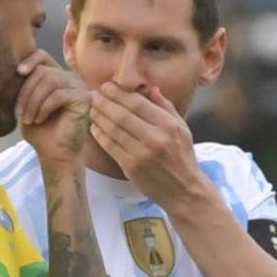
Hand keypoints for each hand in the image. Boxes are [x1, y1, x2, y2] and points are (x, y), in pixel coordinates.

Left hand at [15, 49, 92, 167]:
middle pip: (43, 71)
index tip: (18, 73)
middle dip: (26, 92)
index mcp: (56, 76)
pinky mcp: (85, 99)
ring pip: (50, 81)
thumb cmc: (41, 131)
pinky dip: (44, 107)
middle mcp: (70, 78)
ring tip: (28, 118)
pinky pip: (58, 94)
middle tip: (19, 113)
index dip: (30, 60)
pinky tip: (39, 119)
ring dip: (33, 101)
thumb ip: (24, 85)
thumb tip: (14, 67)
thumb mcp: (26, 104)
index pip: (43, 56)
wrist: (54, 154)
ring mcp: (80, 87)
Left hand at [89, 82, 210, 208]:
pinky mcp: (131, 167)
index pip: (137, 102)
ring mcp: (141, 154)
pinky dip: (99, 134)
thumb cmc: (182, 156)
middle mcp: (155, 138)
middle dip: (104, 102)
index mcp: (168, 125)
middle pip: (122, 114)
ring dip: (98, 116)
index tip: (107, 86)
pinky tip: (94, 126)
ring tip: (92, 107)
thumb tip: (151, 88)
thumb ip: (166, 106)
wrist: (184, 190)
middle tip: (94, 94)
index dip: (118, 93)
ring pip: (113, 130)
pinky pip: (110, 146)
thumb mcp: (182, 128)